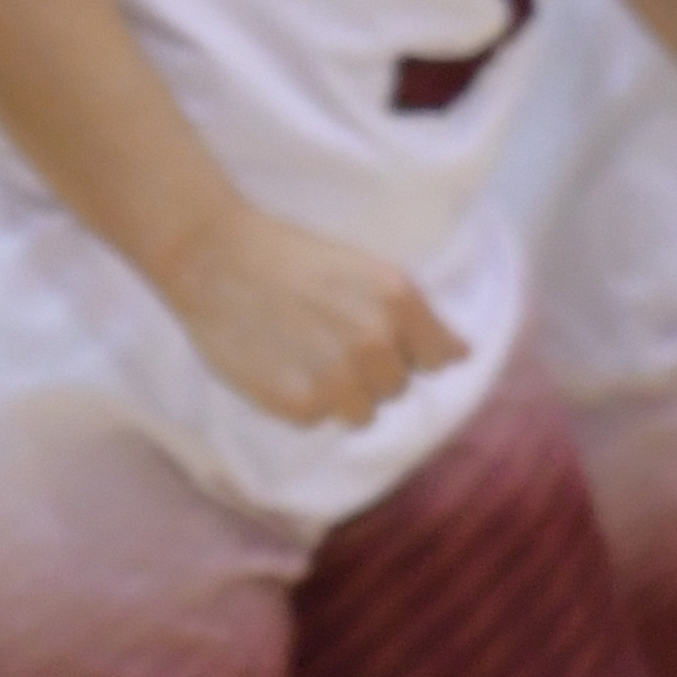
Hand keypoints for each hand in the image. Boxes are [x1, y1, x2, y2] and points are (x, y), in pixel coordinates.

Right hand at [141, 199, 464, 429]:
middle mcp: (376, 342)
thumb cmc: (287, 257)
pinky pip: (319, 420)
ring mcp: (338, 378)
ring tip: (302, 353)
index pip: (440, 358)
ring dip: (338, 392)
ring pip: (363, 412)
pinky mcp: (300, 405)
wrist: (212, 257)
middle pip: (397, 387)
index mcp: (399, 300)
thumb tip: (463, 356)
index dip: (408, 350)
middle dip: (369, 370)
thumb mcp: (363, 270)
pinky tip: (278, 365)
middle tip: (324, 337)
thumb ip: (413, 316)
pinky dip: (300, 400)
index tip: (377, 338)